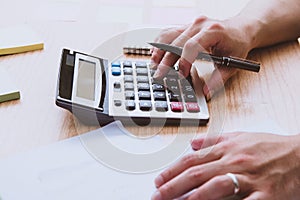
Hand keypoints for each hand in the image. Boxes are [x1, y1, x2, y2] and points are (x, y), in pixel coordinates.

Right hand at [151, 16, 252, 99]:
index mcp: (213, 31)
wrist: (240, 29)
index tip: (180, 75)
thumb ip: (219, 78)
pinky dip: (160, 43)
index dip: (183, 61)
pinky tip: (154, 53)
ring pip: (168, 35)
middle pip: (176, 42)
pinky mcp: (186, 26)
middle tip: (158, 75)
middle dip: (165, 60)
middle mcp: (200, 24)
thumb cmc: (237, 44)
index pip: (192, 46)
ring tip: (153, 65)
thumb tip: (206, 92)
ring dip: (159, 50)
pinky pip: (168, 32)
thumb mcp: (233, 63)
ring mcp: (191, 23)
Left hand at [152, 132, 299, 199]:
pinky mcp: (266, 194)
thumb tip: (191, 144)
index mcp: (227, 148)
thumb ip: (213, 140)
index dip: (172, 170)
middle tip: (157, 195)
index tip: (158, 180)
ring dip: (193, 197)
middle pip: (197, 173)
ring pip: (215, 186)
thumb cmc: (269, 146)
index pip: (192, 159)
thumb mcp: (240, 136)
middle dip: (173, 185)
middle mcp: (235, 161)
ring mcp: (250, 177)